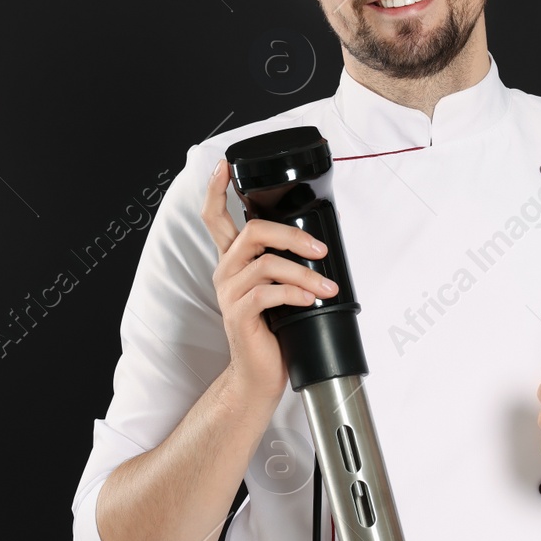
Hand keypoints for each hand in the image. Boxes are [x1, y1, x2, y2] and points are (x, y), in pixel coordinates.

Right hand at [200, 159, 337, 402]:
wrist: (260, 375)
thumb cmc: (273, 331)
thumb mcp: (279, 290)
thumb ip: (285, 265)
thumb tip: (316, 246)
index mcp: (233, 261)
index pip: (214, 217)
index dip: (216, 189)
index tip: (224, 166)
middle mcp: (226, 271)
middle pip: (251, 232)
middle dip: (291, 235)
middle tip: (319, 249)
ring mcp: (229, 293)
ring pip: (267, 264)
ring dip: (303, 273)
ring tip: (326, 286)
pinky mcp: (238, 314)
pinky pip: (267, 292)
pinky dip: (294, 293)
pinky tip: (309, 300)